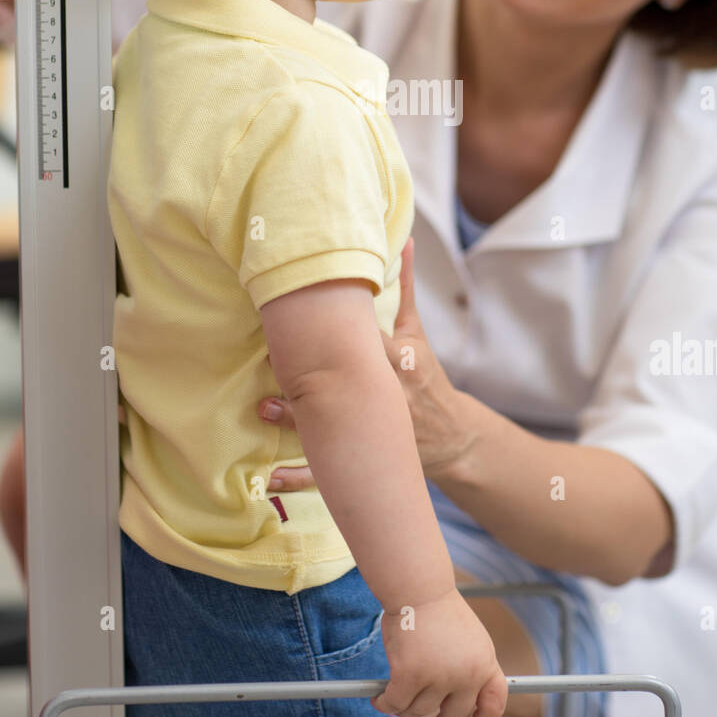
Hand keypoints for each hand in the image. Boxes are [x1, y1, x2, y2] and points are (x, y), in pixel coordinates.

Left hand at [257, 236, 476, 490]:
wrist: (452, 437)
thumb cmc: (428, 379)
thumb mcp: (420, 335)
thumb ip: (405, 288)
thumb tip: (403, 239)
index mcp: (400, 361)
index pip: (364, 340)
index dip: (335, 330)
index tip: (300, 314)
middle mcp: (388, 395)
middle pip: (345, 382)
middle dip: (310, 374)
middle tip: (269, 362)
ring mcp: (376, 431)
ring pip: (333, 427)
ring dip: (296, 422)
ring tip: (263, 410)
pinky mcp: (364, 459)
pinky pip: (325, 474)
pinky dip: (295, 477)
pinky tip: (268, 476)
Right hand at [375, 586, 508, 716]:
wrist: (419, 586)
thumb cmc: (438, 609)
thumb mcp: (469, 640)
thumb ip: (467, 668)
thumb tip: (450, 702)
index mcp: (485, 663)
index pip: (494, 703)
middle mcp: (467, 675)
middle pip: (454, 716)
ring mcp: (439, 677)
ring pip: (418, 710)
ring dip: (404, 707)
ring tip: (394, 696)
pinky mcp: (410, 676)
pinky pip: (395, 703)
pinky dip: (384, 703)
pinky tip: (378, 698)